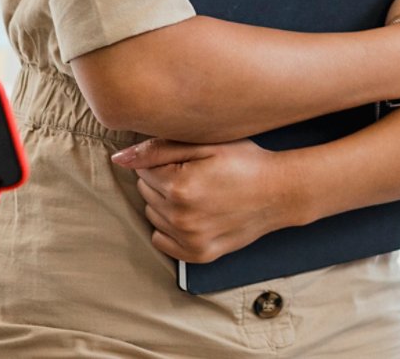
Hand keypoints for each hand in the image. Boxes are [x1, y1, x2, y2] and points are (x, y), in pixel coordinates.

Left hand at [113, 137, 298, 264]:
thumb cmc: (245, 161)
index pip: (143, 170)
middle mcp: (181, 218)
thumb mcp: (207, 144)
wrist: (280, 192)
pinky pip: (162, 241)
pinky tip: (191, 212)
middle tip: (192, 172)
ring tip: (195, 190)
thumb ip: (159, 149)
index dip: (163, 160)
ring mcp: (190, 240)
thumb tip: (118, 158)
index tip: (186, 158)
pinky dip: (169, 227)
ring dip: (165, 202)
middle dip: (161, 179)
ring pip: (152, 215)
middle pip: (145, 192)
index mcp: (180, 187)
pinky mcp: (199, 255)